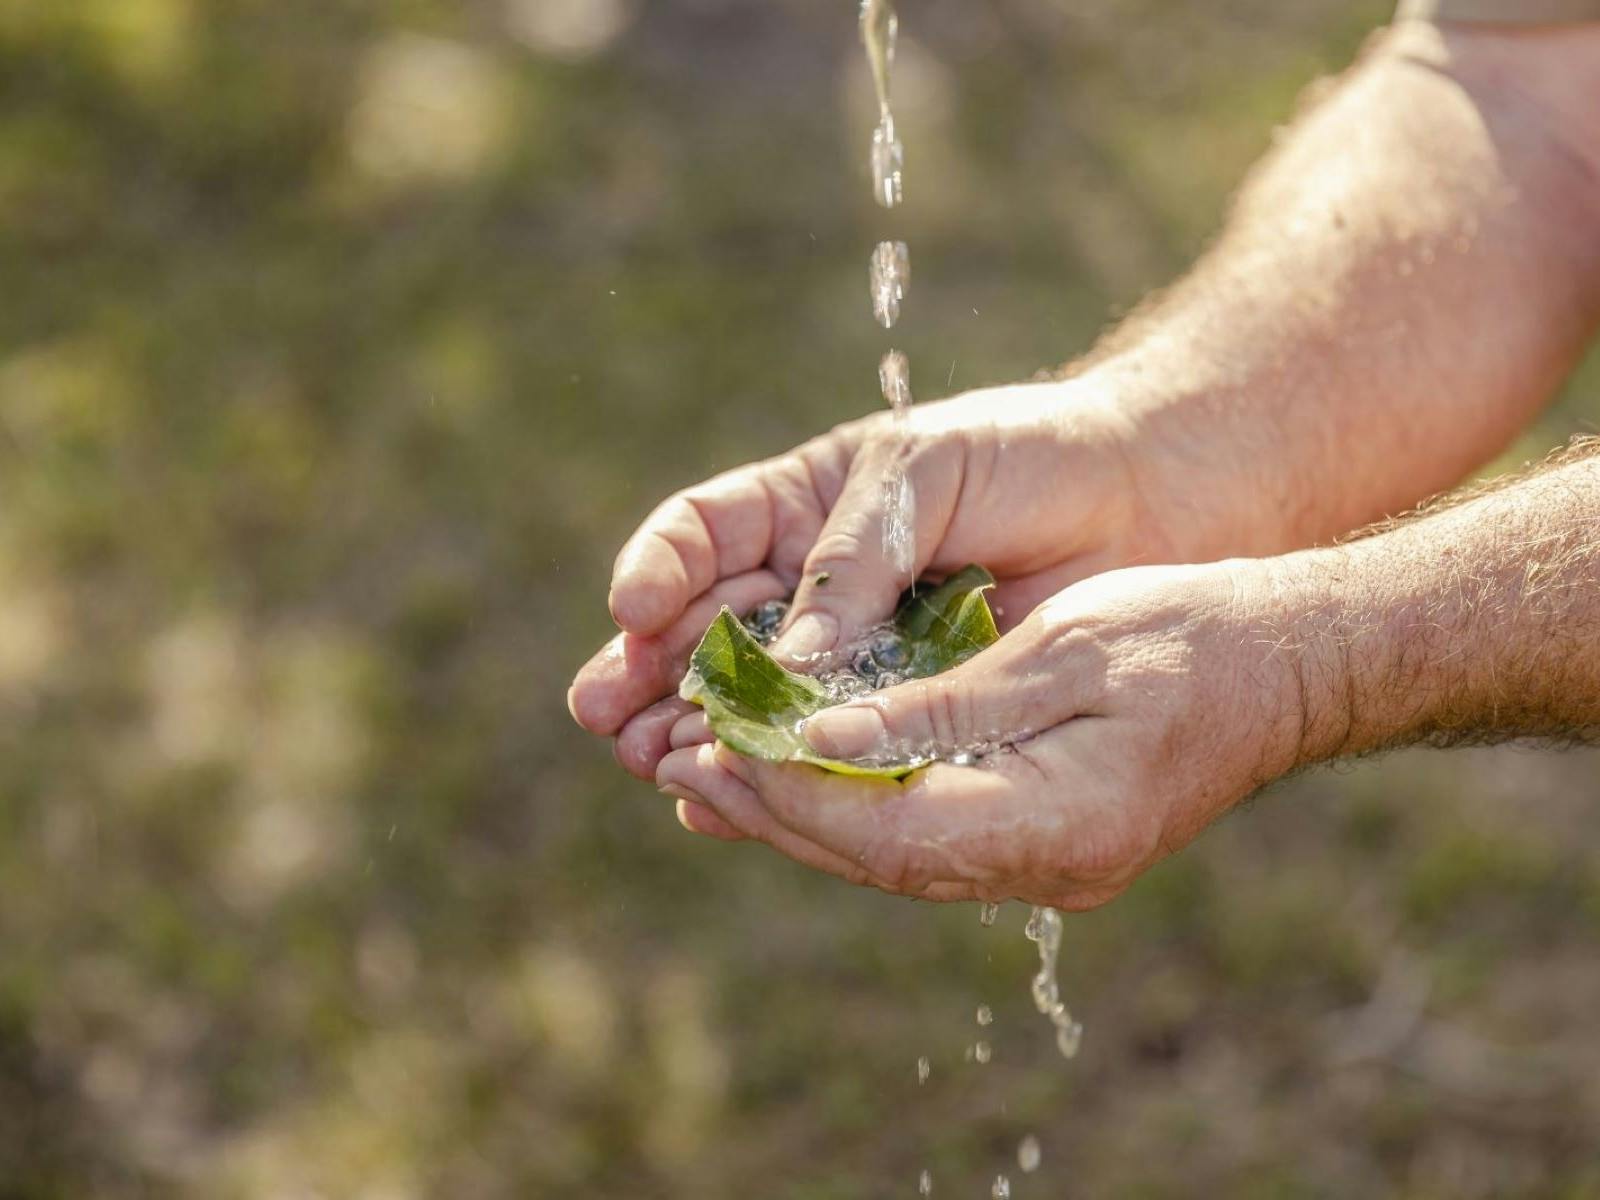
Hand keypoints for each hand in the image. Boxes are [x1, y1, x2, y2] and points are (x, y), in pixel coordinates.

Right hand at [569, 374, 1181, 811]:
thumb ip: (854, 559)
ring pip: (753, 700)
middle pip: (705, 631)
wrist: (1145, 498)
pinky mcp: (903, 709)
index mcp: (802, 506)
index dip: (659, 568)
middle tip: (606, 715)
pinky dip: (774, 774)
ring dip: (698, 732)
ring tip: (654, 765)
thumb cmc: (1028, 456)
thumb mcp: (924, 475)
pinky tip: (720, 802)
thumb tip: (787, 661)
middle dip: (650, 672)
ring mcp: (855, 654)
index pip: (702, 534)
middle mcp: (813, 585)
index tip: (634, 607)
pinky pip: (825, 748)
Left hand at [655, 560, 1306, 906]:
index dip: (793, 792)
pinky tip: (796, 773)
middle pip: (879, 858)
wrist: (1287, 663)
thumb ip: (944, 705)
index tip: (713, 744)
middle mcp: (1052, 865)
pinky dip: (851, 803)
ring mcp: (1051, 863)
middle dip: (773, 809)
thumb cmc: (1191, 632)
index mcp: (1064, 821)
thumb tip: (822, 739)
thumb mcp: (1065, 647)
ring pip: (894, 855)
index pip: (890, 829)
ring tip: (708, 769)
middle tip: (676, 761)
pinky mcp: (1043, 839)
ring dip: (798, 812)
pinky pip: (924, 837)